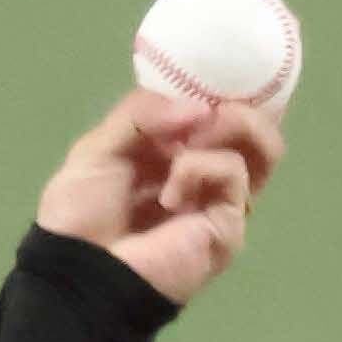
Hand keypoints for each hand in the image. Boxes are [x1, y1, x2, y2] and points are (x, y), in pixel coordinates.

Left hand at [35, 87, 281, 303]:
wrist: (77, 270)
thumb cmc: (80, 215)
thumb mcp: (100, 146)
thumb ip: (143, 112)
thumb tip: (198, 107)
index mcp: (174, 154)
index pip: (221, 112)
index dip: (224, 87)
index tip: (212, 71)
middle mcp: (204, 176)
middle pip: (253, 125)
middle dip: (231, 103)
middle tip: (201, 111)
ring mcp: (220, 203)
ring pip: (264, 148)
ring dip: (232, 126)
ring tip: (192, 140)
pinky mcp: (227, 229)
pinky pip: (235, 176)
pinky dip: (204, 167)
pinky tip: (171, 192)